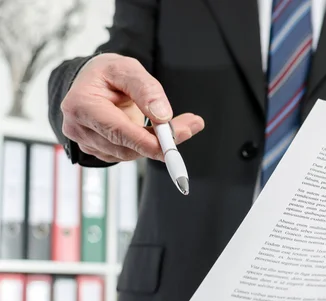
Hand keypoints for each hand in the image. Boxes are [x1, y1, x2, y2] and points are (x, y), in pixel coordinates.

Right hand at [60, 53, 204, 162]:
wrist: (94, 82)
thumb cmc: (108, 73)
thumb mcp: (127, 68)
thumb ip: (145, 89)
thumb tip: (162, 116)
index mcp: (81, 106)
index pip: (117, 131)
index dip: (146, 142)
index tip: (171, 144)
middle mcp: (79, 128)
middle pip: (126, 146)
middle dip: (161, 141)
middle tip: (191, 126)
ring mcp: (88, 143)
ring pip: (131, 153)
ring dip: (159, 143)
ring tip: (183, 124)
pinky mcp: (100, 150)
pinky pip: (130, 153)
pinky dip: (150, 144)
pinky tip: (164, 131)